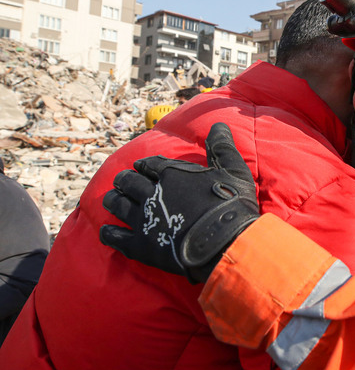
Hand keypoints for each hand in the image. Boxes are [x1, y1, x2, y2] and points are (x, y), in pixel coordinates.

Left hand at [100, 123, 258, 282]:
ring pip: (117, 204)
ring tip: (111, 200)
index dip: (143, 165)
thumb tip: (219, 124)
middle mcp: (151, 192)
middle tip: (122, 182)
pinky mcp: (140, 245)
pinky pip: (115, 236)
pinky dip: (108, 232)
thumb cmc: (232, 205)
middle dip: (124, 180)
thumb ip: (221, 146)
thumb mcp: (233, 170)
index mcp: (171, 173)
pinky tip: (106, 231)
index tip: (140, 167)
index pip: (149, 164)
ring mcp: (143, 219)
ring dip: (112, 200)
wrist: (226, 242)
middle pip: (128, 182)